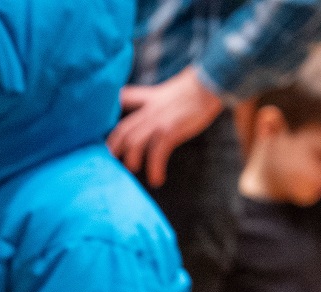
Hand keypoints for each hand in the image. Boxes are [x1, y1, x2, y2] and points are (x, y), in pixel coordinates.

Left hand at [109, 67, 224, 187]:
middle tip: (112, 161)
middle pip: (123, 130)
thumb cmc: (194, 89)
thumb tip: (152, 109)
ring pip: (134, 143)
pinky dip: (155, 168)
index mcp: (148, 98)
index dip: (109, 114)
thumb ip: (156, 99)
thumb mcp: (168, 90)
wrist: (211, 82)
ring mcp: (158, 120)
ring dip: (131, 160)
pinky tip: (157, 179)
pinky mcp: (171, 130)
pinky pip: (157, 153)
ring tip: (134, 169)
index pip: (122, 100)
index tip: (108, 130)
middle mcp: (149, 110)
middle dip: (114, 147)